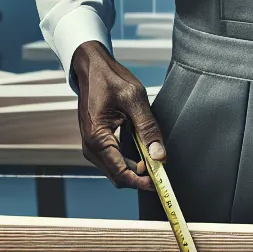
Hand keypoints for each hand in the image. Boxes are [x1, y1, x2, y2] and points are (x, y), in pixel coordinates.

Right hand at [71, 41, 163, 191]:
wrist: (91, 68)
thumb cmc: (110, 79)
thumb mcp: (134, 100)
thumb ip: (148, 129)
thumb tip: (159, 156)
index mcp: (97, 138)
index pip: (121, 173)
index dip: (142, 182)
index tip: (160, 183)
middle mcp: (90, 147)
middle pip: (118, 176)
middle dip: (140, 176)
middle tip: (162, 167)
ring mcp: (92, 145)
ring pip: (117, 169)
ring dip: (136, 167)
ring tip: (153, 154)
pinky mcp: (96, 142)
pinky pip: (114, 159)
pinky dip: (129, 159)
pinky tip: (142, 148)